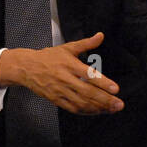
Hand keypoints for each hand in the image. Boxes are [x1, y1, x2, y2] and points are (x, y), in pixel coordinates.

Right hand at [0, 32, 122, 113]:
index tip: (116, 89)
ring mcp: (60, 91)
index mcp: (69, 65)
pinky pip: (73, 108)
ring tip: (112, 109)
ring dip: (98, 107)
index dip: (103, 82)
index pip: (89, 74)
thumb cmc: (49, 57)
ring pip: (81, 102)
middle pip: (87, 92)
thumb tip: (101, 35)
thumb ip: (86, 43)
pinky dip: (86, 111)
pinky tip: (98, 111)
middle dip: (105, 99)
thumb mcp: (67, 48)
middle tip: (119, 104)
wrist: (27, 68)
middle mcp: (65, 79)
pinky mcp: (56, 100)